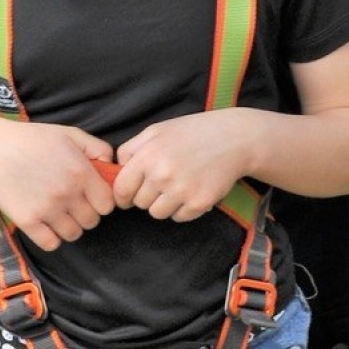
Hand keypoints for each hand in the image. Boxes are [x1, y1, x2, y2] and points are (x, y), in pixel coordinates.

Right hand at [0, 120, 116, 250]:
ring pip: (74, 234)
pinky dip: (52, 237)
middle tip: (73, 203)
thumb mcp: (69, 133)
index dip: (102, 201)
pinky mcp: (28, 222)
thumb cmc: (33, 139)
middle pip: (92, 221)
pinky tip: (46, 224)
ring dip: (70, 226)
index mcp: (81, 172)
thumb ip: (97, 147)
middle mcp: (67, 193)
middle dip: (86, 213)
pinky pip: (52, 244)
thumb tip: (112, 165)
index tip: (92, 196)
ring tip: (59, 213)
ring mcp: (47, 209)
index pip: (107, 205)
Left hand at [114, 111, 251, 222]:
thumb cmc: (192, 133)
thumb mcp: (157, 131)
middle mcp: (162, 175)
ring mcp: (181, 191)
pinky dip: (183, 208)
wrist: (234, 139)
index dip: (123, 194)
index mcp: (147, 155)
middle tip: (163, 181)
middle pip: (139, 203)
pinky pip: (178, 217)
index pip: (121, 189)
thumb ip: (131, 150)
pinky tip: (192, 190)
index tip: (129, 195)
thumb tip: (115, 172)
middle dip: (147, 195)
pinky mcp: (198, 204)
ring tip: (178, 185)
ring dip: (164, 204)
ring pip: (157, 213)